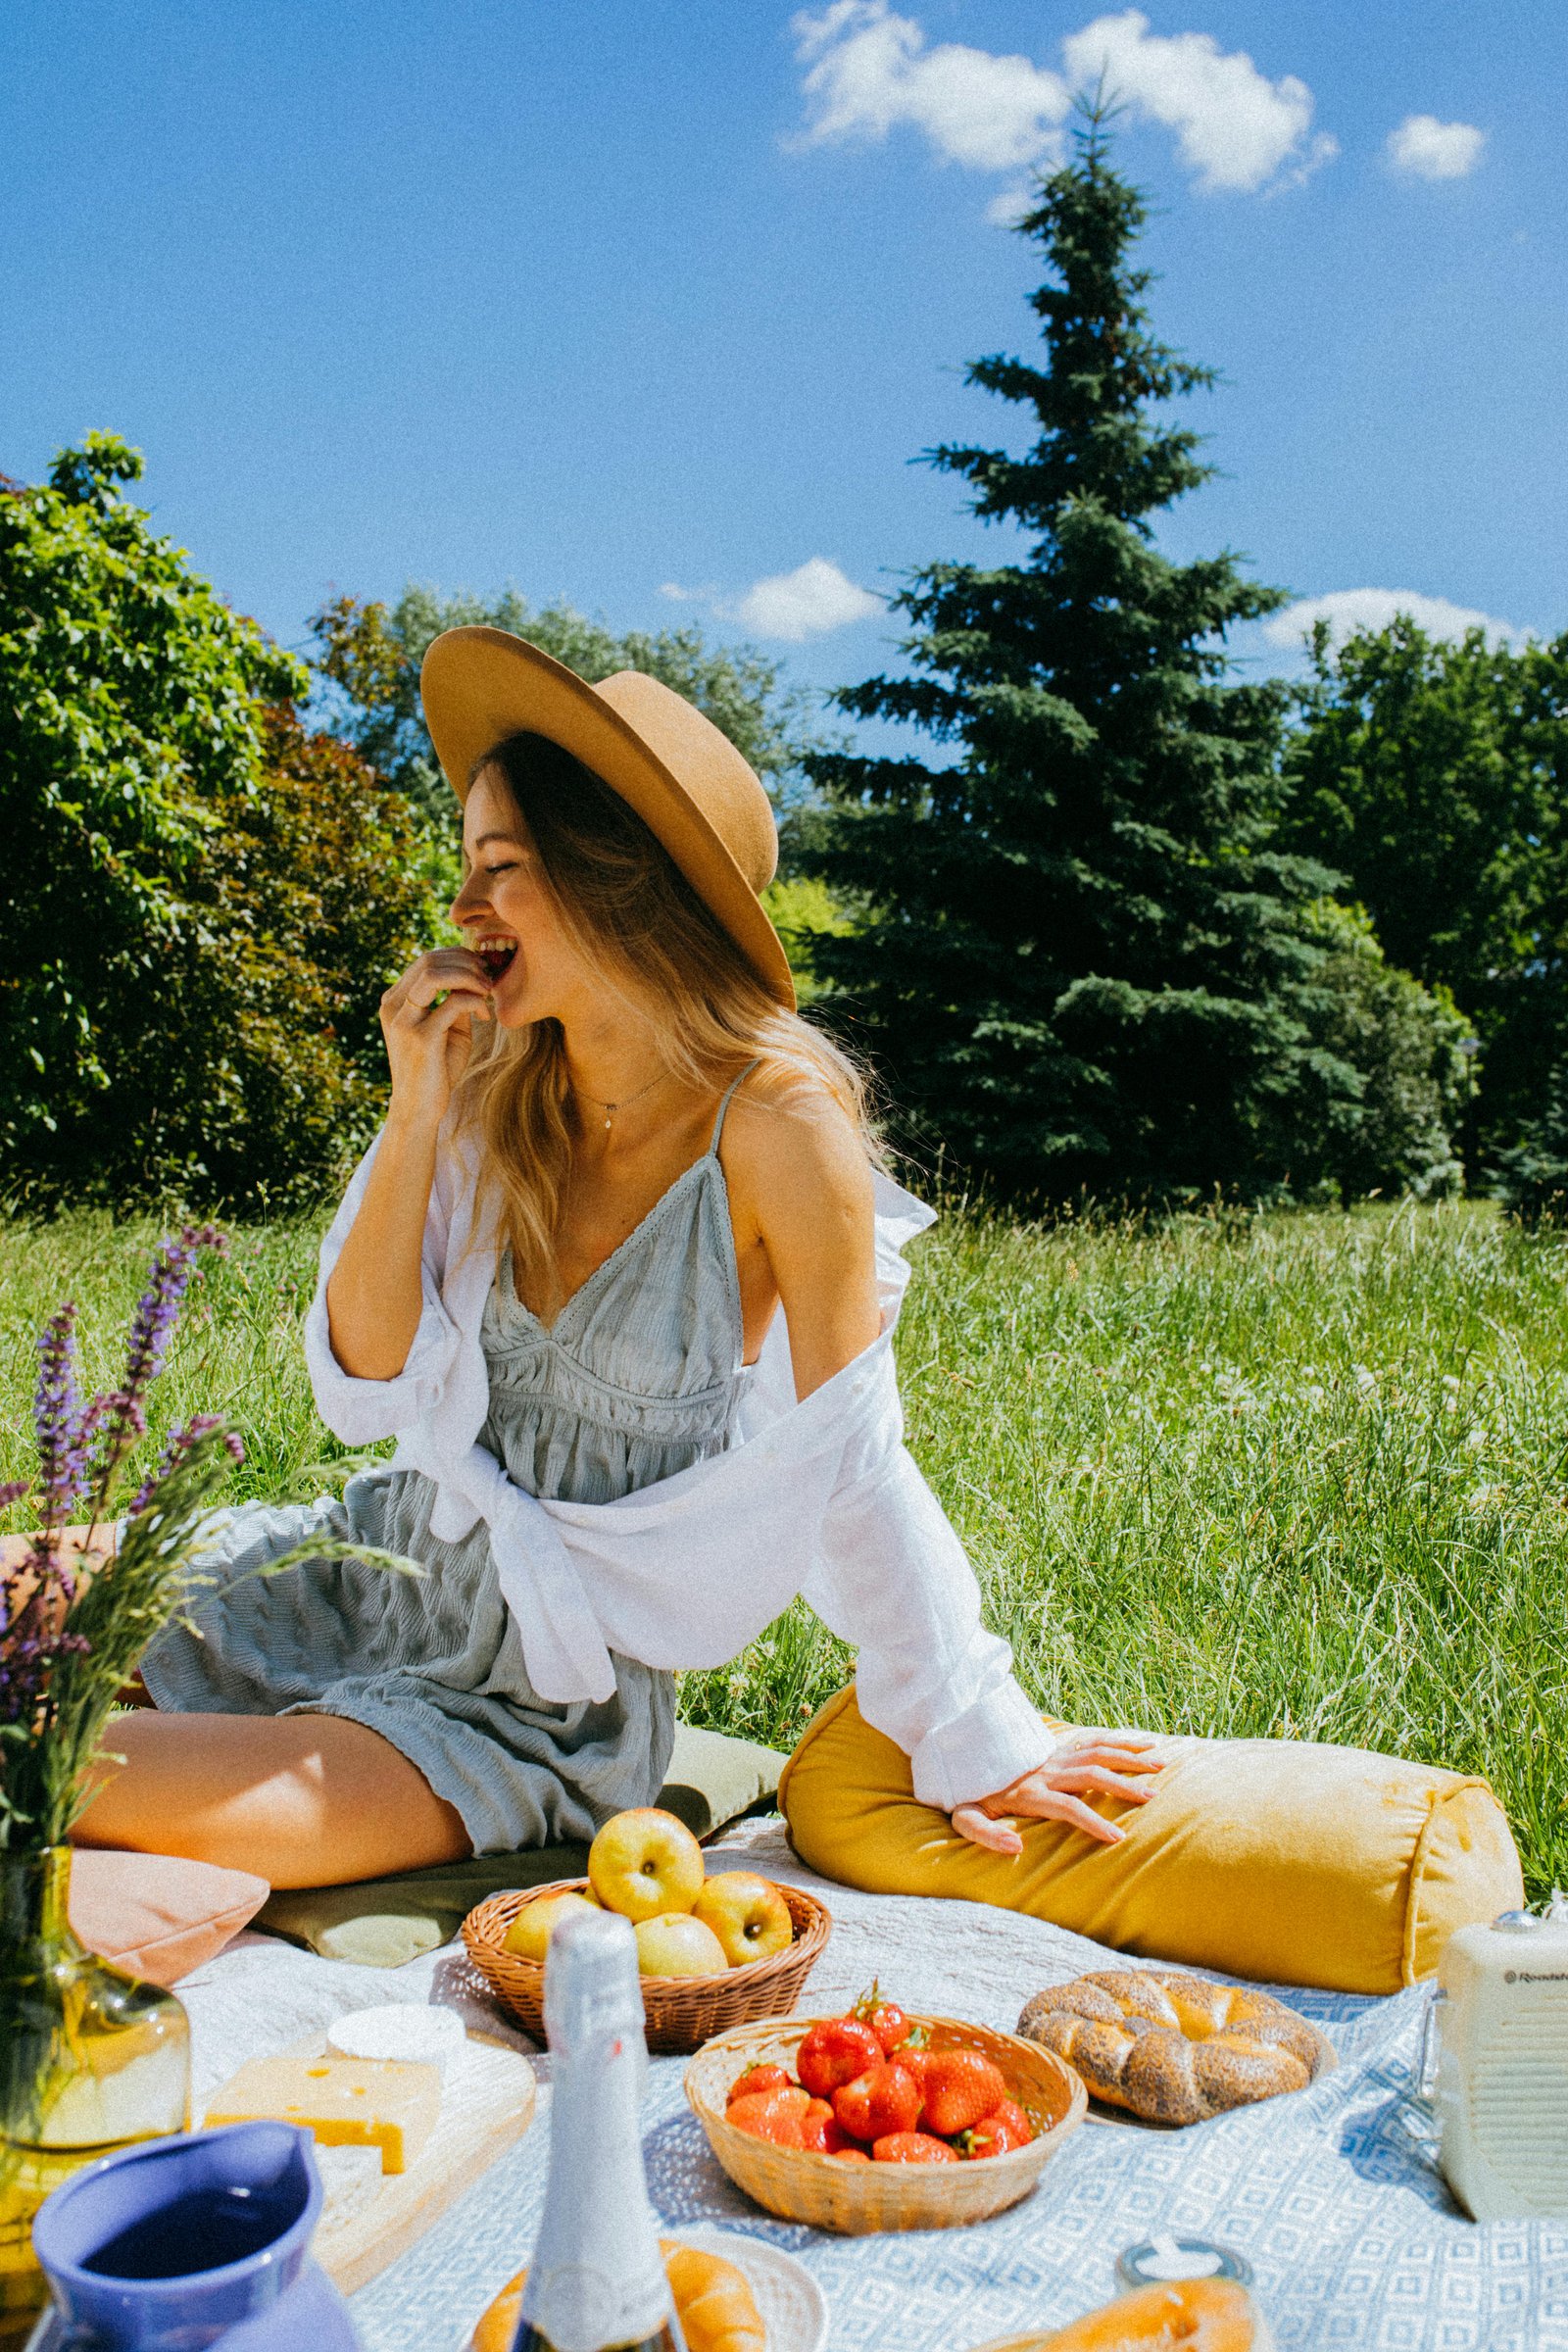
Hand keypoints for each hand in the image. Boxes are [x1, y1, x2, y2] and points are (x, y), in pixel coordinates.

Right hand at [378, 947, 493, 1130]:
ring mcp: (404, 1020)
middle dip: (465, 962)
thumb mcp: (447, 1028)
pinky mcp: (421, 1037)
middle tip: (488, 979)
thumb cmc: (436, 1069)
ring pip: (434, 973)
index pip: (425, 960)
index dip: (458, 957)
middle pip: (429, 960)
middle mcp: (393, 1006)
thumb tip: (476, 977)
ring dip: (469, 976)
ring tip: (488, 990)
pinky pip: (453, 1003)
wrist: (419, 1109)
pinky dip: (475, 1001)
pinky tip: (485, 1015)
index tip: (482, 971)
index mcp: (395, 1001)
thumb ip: (456, 1002)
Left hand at [950, 1729, 1163, 1857]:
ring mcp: (1053, 1756)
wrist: (962, 1748)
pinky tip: (1143, 1744)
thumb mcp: (964, 1816)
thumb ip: (984, 1834)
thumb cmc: (966, 1790)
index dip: (1093, 1822)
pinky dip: (1118, 1741)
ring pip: (1097, 1752)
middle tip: (1152, 1797)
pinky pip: (1092, 1740)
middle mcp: (1046, 1771)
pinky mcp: (1057, 1747)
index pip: (1067, 1807)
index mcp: (1029, 1792)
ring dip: (1128, 1758)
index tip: (1118, 1838)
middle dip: (1123, 1785)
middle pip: (1092, 1774)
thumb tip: (1016, 1846)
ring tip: (1160, 1766)